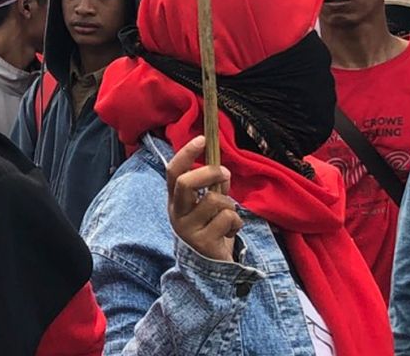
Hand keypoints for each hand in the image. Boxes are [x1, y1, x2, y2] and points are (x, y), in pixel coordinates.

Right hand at [167, 136, 241, 262]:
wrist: (208, 269)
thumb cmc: (209, 229)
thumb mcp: (207, 206)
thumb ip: (212, 187)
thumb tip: (222, 170)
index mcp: (176, 200)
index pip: (173, 172)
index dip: (186, 154)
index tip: (202, 139)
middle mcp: (177, 213)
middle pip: (187, 182)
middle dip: (210, 173)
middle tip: (225, 174)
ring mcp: (188, 228)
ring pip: (214, 201)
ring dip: (230, 206)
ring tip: (229, 218)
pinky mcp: (203, 242)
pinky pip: (227, 219)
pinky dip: (236, 223)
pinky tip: (230, 232)